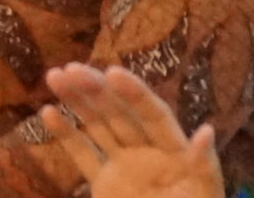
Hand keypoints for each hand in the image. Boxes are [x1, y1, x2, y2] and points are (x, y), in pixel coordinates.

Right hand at [39, 63, 224, 197]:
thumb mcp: (202, 197)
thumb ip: (202, 167)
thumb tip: (206, 130)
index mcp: (177, 154)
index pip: (154, 116)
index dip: (134, 94)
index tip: (112, 72)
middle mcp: (149, 153)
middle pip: (121, 115)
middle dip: (97, 91)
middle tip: (71, 69)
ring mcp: (124, 167)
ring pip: (98, 128)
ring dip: (76, 102)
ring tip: (53, 76)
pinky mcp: (104, 184)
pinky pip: (82, 155)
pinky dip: (65, 134)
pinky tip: (47, 113)